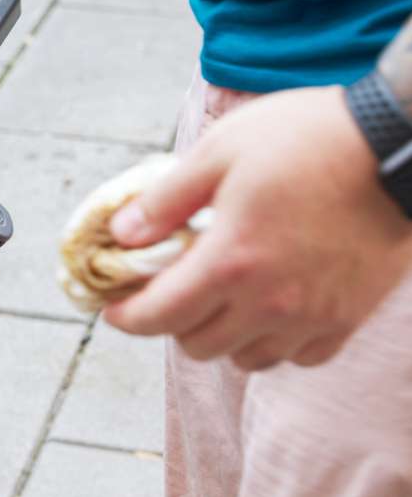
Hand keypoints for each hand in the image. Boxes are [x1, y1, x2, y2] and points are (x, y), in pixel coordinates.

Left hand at [103, 86, 411, 369]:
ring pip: (246, 357)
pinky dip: (274, 340)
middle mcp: (271, 303)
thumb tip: (122, 235)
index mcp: (230, 263)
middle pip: (197, 345)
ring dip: (221, 333)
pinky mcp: (349, 318)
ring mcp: (314, 316)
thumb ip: (164, 201)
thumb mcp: (217, 152)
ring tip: (218, 294)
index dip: (126, 317)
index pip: (159, 317)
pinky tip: (268, 304)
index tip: (113, 307)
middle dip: (170, 322)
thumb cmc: (304, 139)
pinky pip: (298, 356)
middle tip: (168, 289)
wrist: (395, 145)